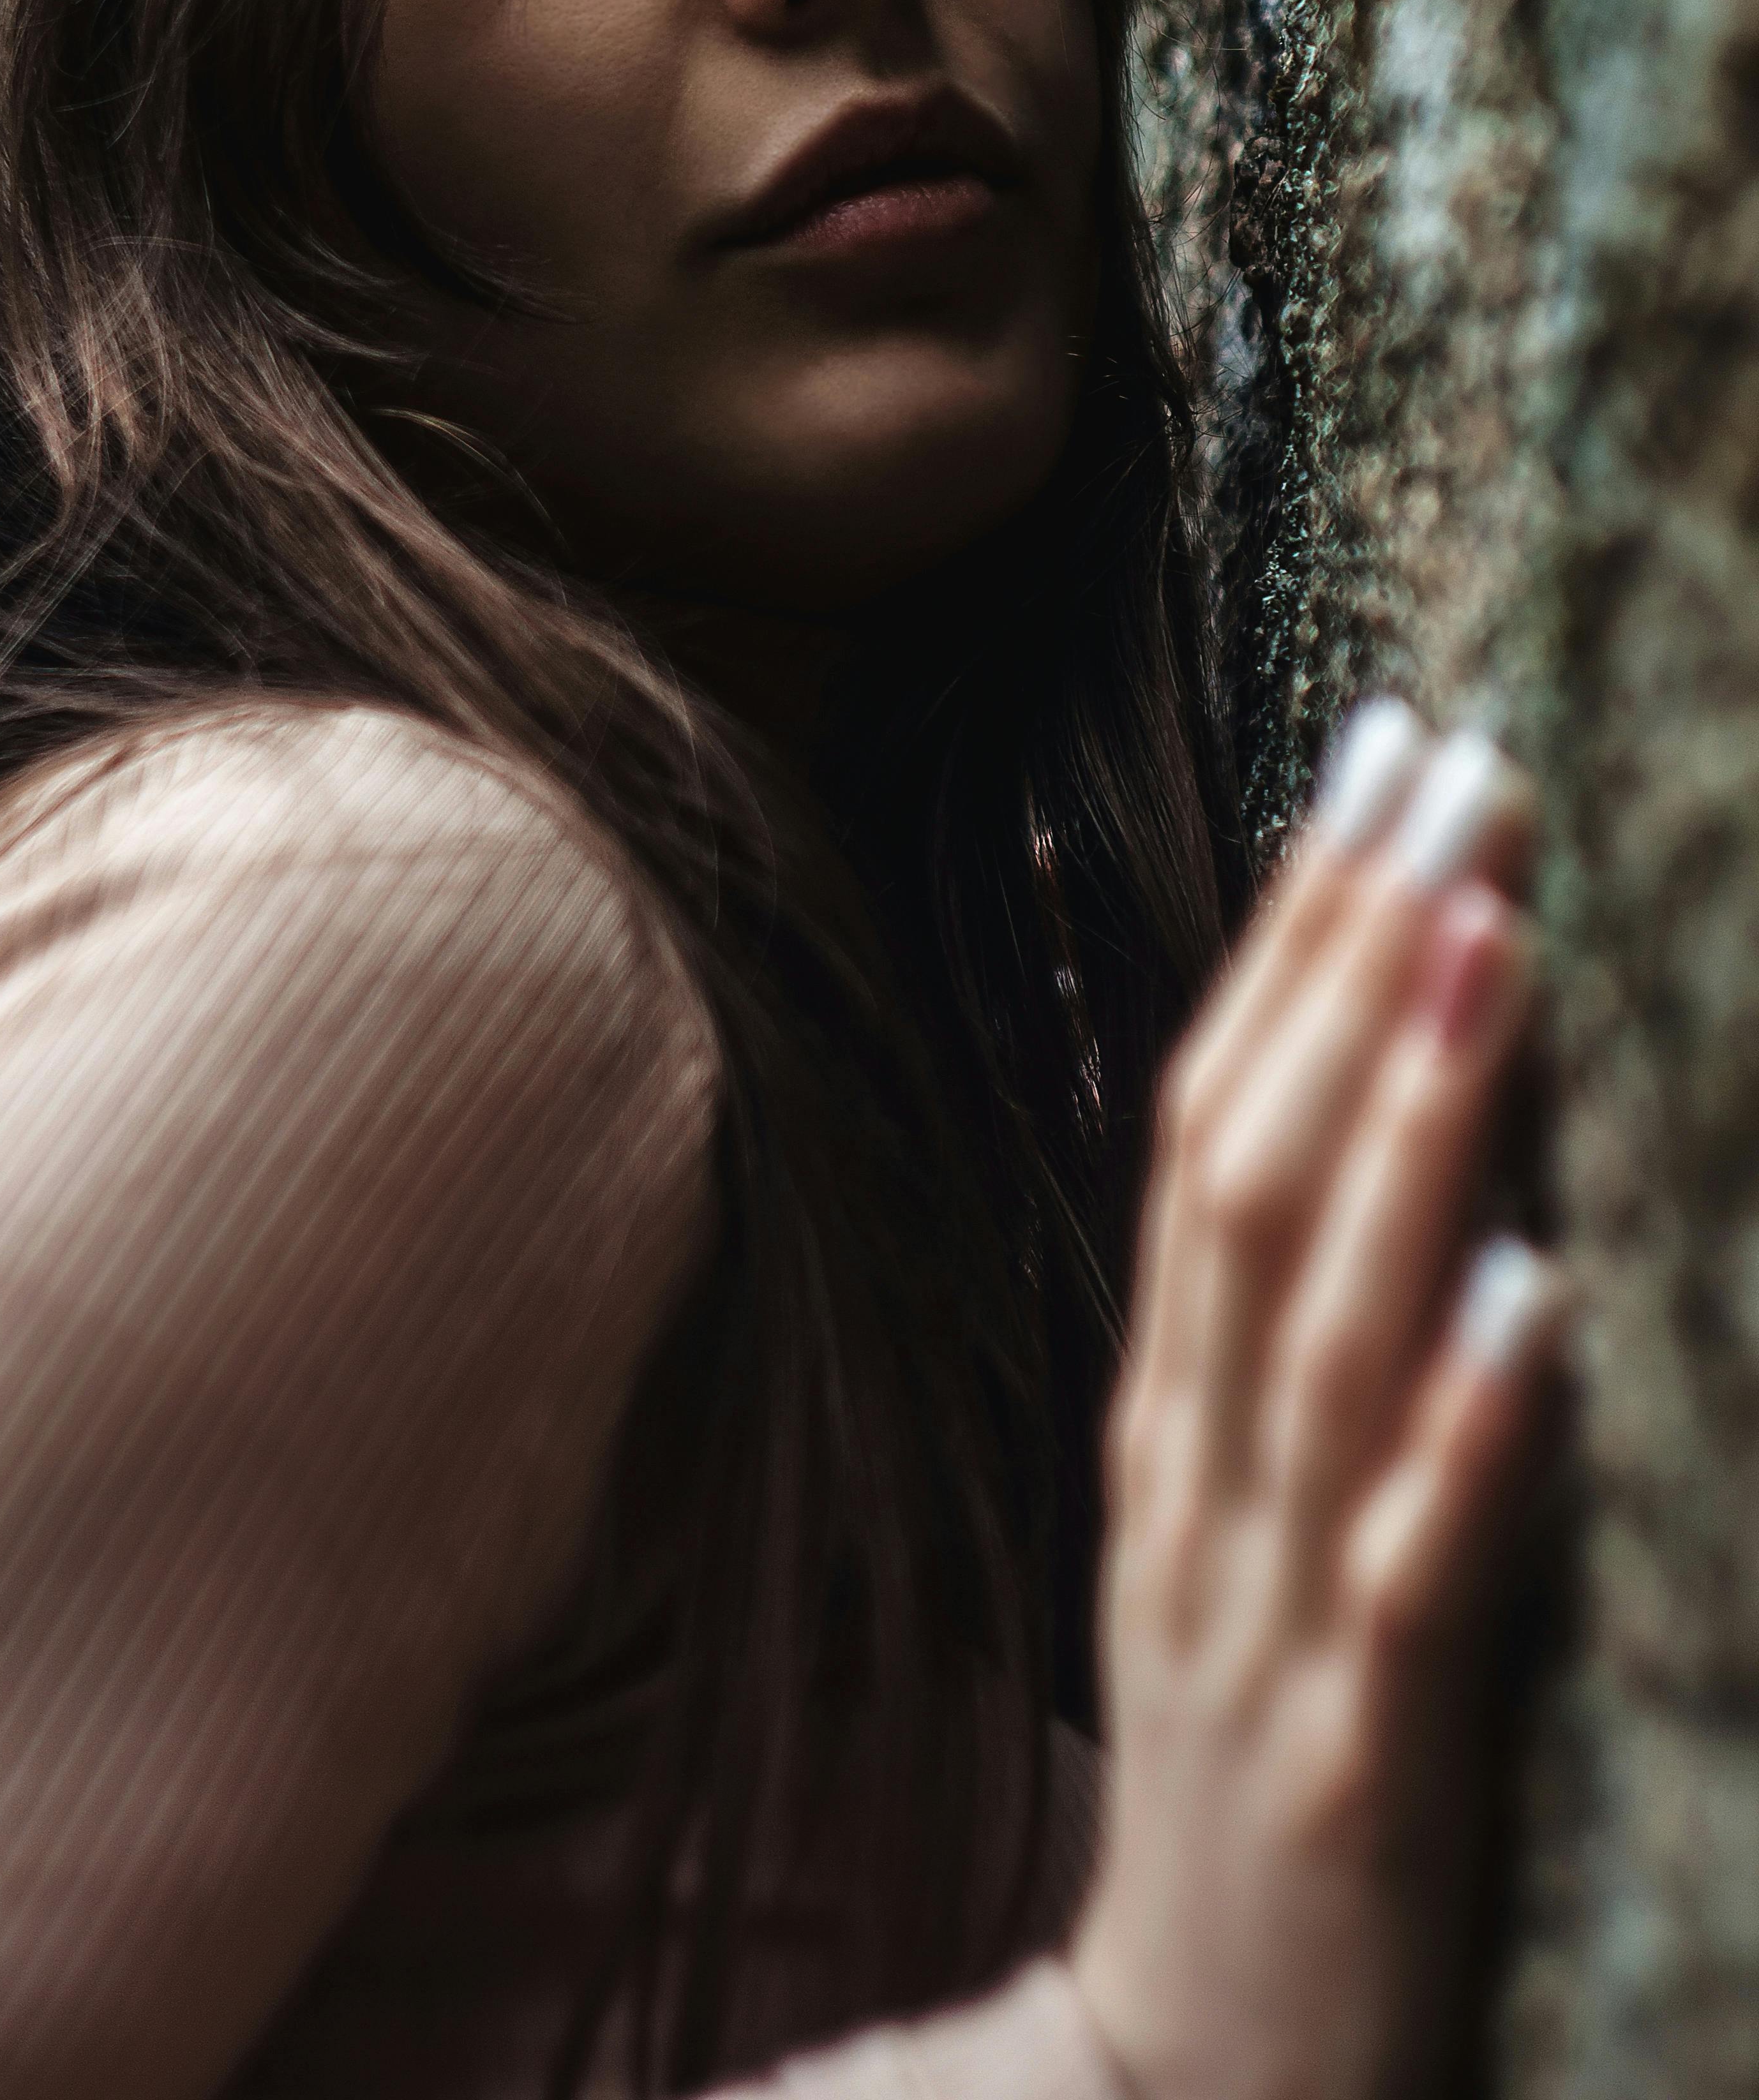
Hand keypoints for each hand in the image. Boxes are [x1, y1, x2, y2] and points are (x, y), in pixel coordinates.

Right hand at [1070, 705, 1567, 2099]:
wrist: (1181, 2086)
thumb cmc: (1247, 1766)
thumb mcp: (1242, 1534)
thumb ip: (1292, 1352)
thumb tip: (1388, 1120)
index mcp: (1171, 1417)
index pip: (1212, 1118)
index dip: (1292, 930)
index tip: (1385, 748)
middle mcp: (1197, 1479)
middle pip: (1253, 1177)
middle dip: (1353, 962)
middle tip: (1459, 766)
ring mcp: (1262, 1618)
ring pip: (1321, 1334)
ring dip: (1412, 1128)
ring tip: (1492, 939)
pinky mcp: (1355, 1768)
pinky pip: (1413, 1575)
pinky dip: (1470, 1424)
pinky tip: (1544, 1290)